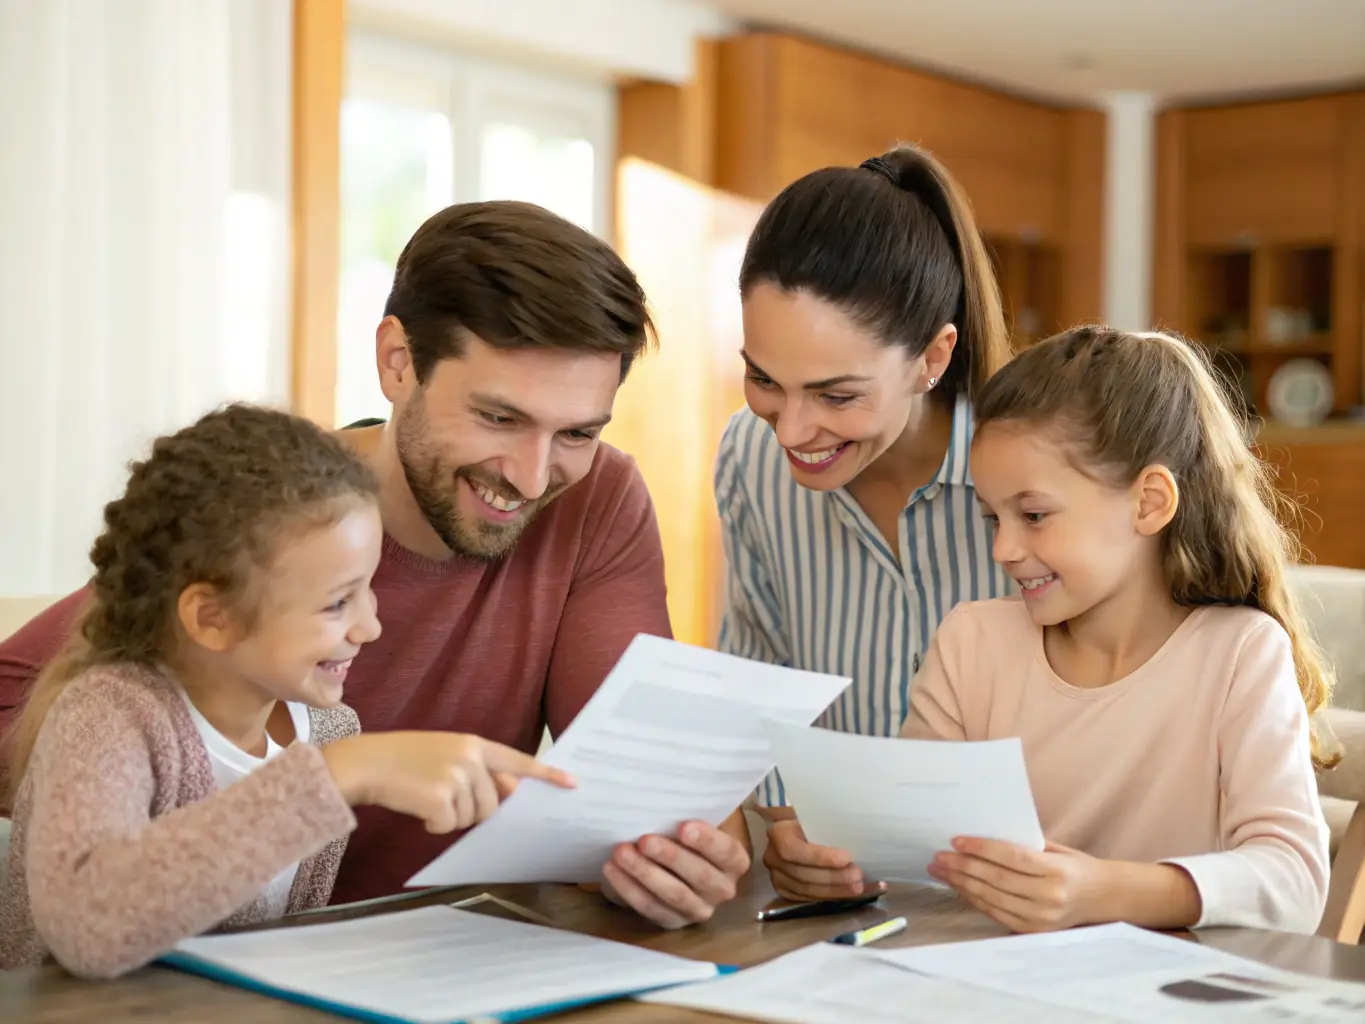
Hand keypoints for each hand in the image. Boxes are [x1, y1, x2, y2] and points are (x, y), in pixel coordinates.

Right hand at [323, 732, 575, 833]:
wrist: (365, 762)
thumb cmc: (404, 761)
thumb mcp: (445, 755)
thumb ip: (477, 771)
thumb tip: (507, 797)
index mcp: (474, 744)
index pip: (518, 761)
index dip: (546, 774)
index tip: (571, 783)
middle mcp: (470, 758)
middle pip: (492, 804)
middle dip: (471, 810)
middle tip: (441, 796)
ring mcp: (457, 777)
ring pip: (471, 818)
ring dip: (450, 817)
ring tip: (426, 796)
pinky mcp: (440, 798)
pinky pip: (448, 826)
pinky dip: (432, 826)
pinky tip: (417, 808)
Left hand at [599, 821, 749, 928]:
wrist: (681, 863)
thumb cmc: (689, 833)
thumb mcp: (698, 822)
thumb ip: (689, 815)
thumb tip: (663, 802)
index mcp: (734, 862)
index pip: (726, 852)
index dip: (707, 841)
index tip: (683, 827)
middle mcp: (722, 890)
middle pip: (699, 876)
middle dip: (670, 857)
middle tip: (644, 840)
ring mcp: (698, 909)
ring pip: (673, 895)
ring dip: (645, 874)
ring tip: (621, 853)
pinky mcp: (672, 921)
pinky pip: (650, 908)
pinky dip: (629, 889)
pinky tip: (612, 870)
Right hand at [763, 816, 884, 901]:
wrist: (797, 830)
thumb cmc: (811, 820)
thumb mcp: (816, 816)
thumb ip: (828, 825)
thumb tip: (857, 833)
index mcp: (778, 833)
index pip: (794, 849)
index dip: (820, 857)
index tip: (846, 858)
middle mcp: (772, 857)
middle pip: (802, 874)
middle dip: (833, 877)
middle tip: (858, 876)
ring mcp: (776, 876)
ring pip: (805, 890)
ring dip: (833, 890)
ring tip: (856, 887)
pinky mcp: (783, 890)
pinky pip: (805, 898)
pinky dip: (826, 897)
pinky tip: (843, 893)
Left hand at [927, 837, 1110, 931]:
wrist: (1104, 898)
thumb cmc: (1076, 867)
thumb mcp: (1056, 849)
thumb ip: (1025, 845)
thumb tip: (982, 835)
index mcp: (1056, 871)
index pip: (1012, 858)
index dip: (982, 849)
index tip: (956, 841)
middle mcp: (1049, 896)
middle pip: (997, 880)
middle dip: (963, 867)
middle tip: (939, 857)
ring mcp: (1041, 917)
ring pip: (992, 899)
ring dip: (962, 884)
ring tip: (942, 871)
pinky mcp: (1034, 930)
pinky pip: (997, 914)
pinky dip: (975, 900)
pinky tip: (960, 887)